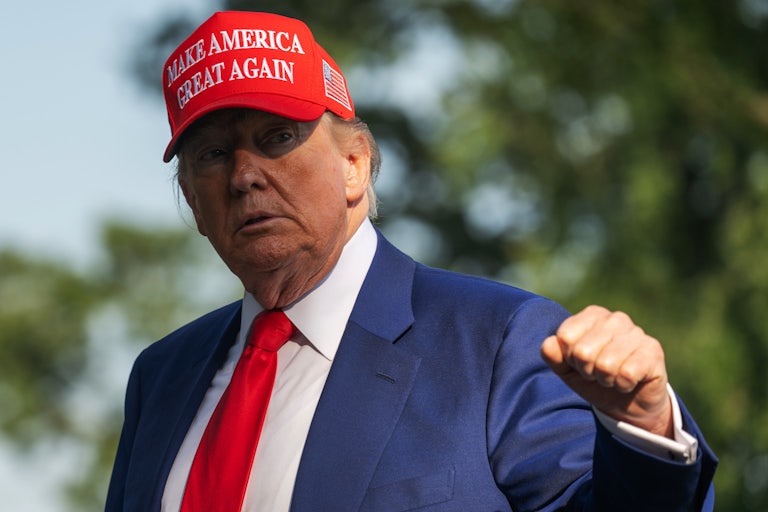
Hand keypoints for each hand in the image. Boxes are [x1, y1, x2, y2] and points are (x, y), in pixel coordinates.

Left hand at [541, 305, 672, 437]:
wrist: (629, 405)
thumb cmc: (595, 380)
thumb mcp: (568, 371)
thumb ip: (553, 357)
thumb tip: (547, 344)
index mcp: (592, 315)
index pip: (565, 336)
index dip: (569, 358)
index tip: (580, 363)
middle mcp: (615, 319)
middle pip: (583, 351)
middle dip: (587, 371)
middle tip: (598, 373)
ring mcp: (637, 332)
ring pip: (605, 364)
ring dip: (606, 380)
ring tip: (613, 377)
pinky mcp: (653, 350)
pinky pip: (626, 373)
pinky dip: (623, 385)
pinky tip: (629, 381)